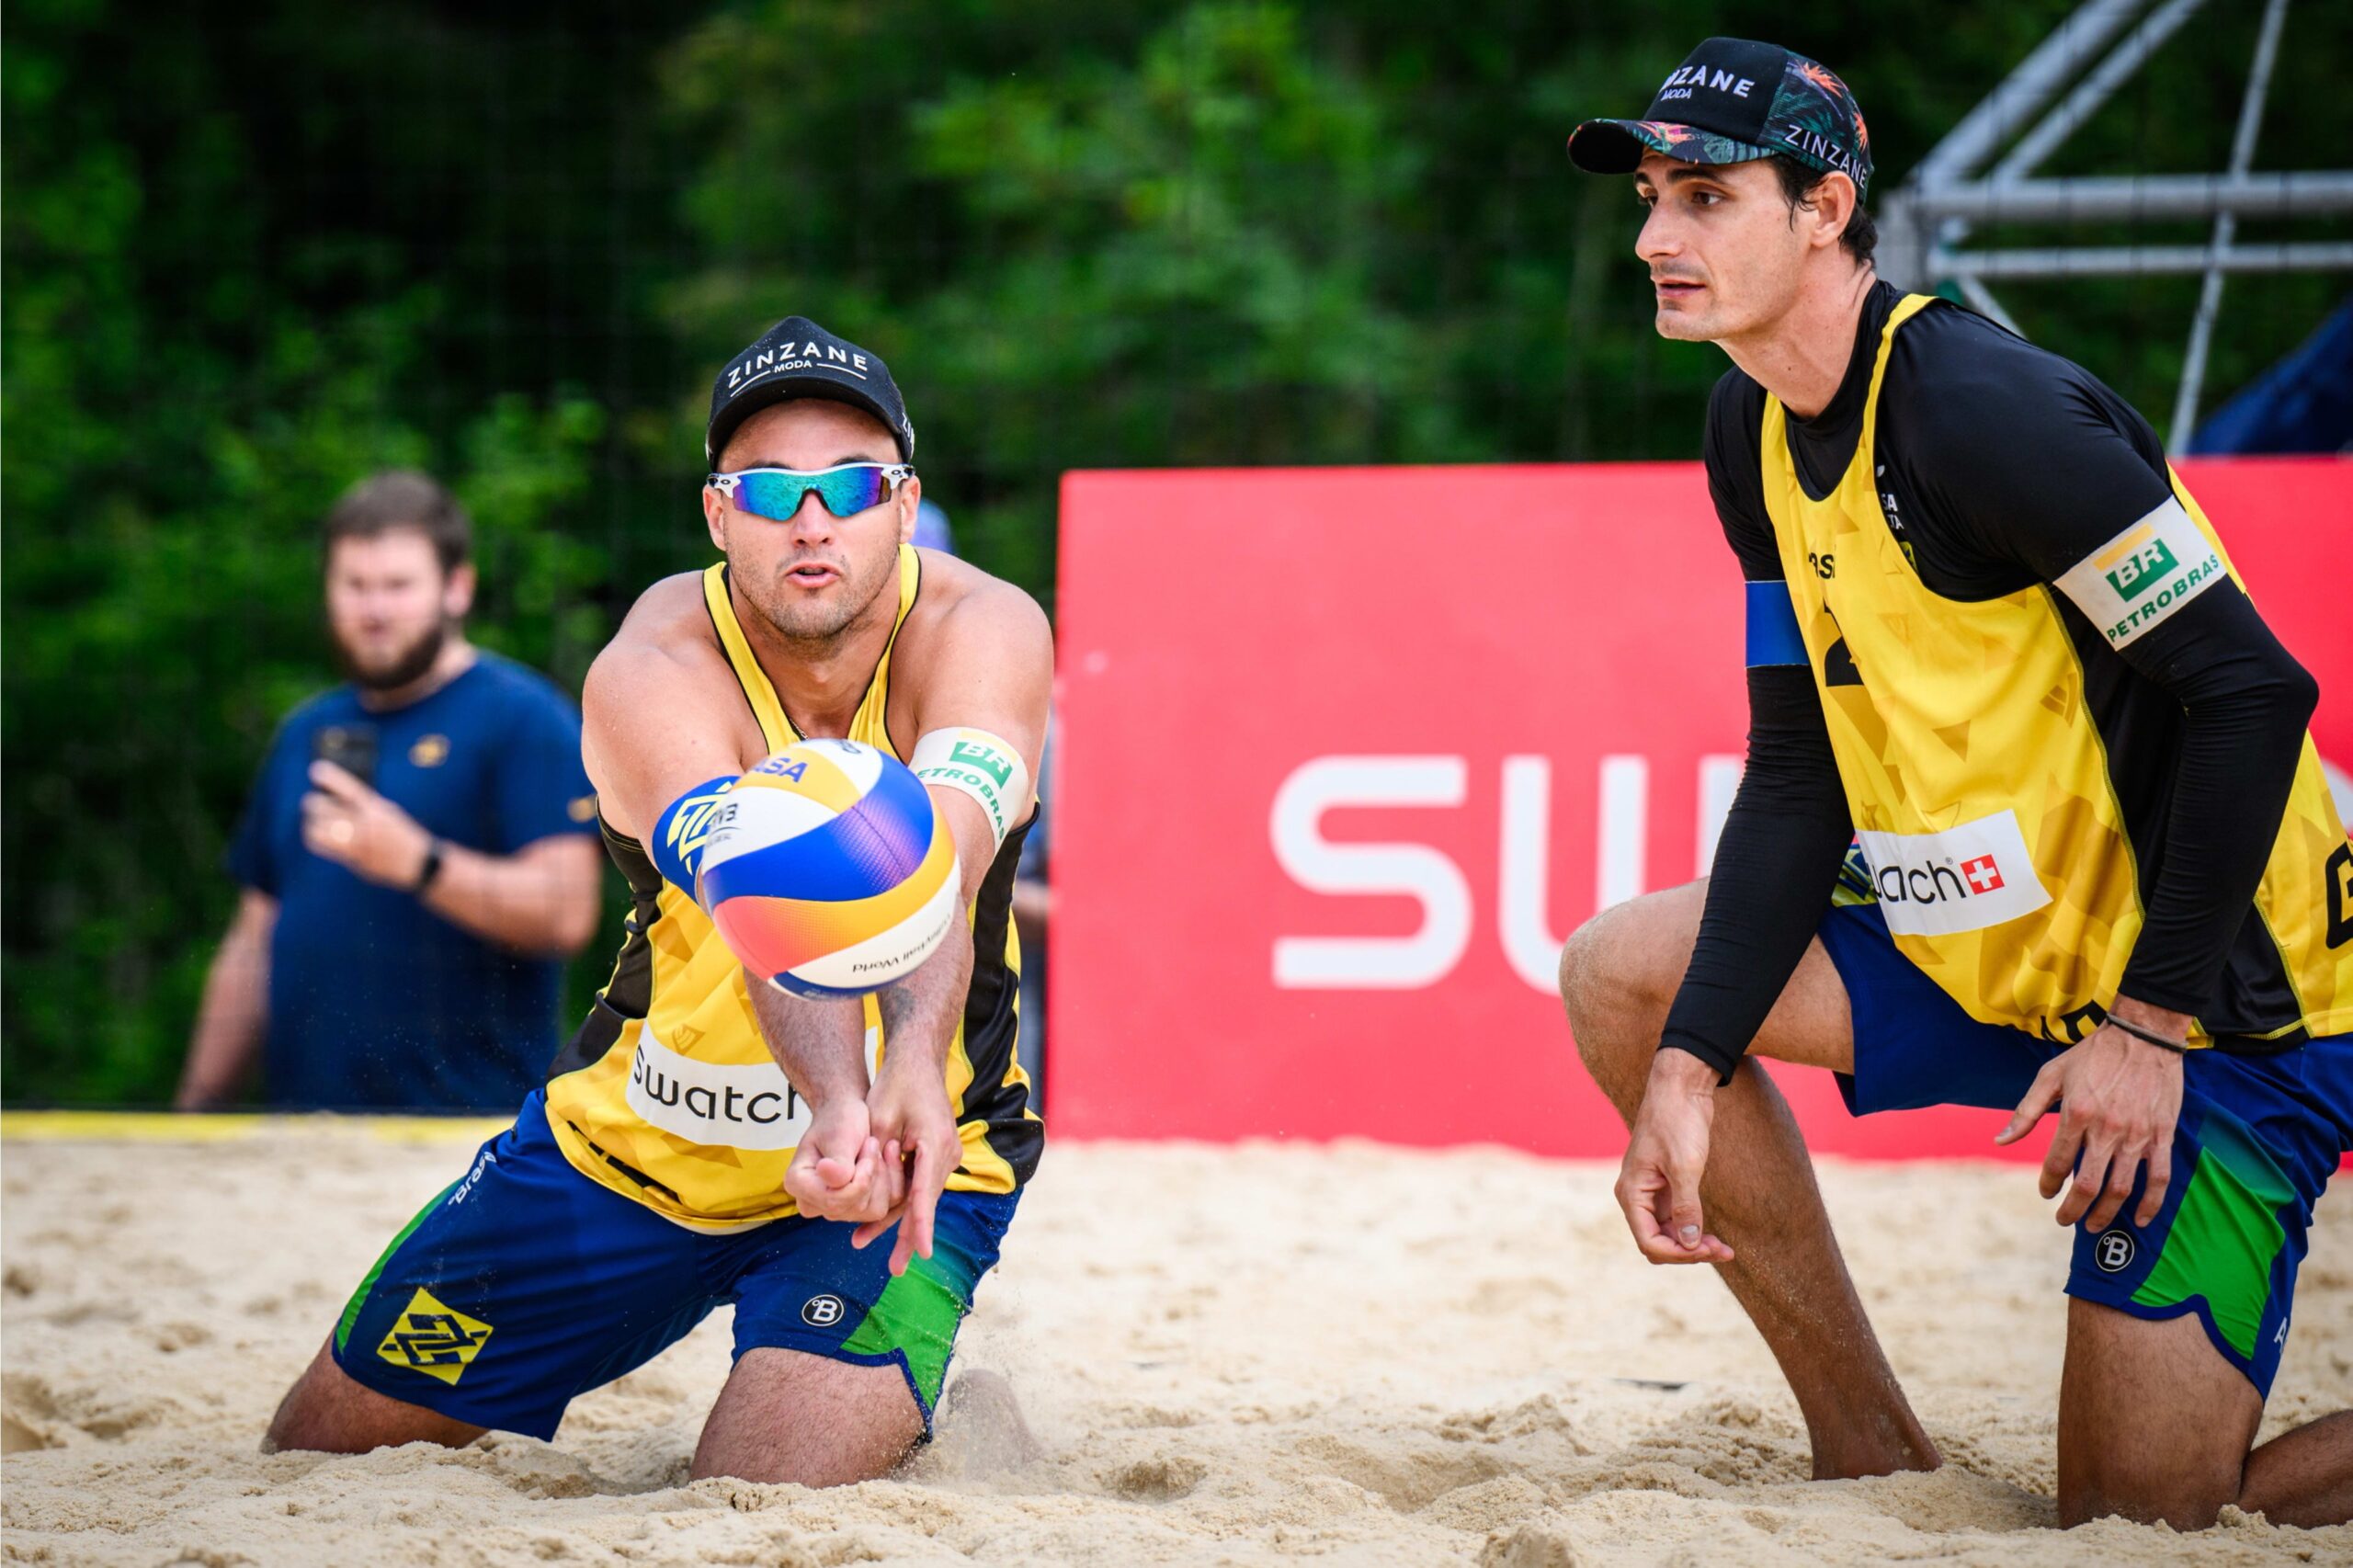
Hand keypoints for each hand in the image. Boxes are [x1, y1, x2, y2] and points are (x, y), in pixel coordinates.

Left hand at [302, 761, 432, 887]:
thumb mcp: (388, 813)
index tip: (316, 769)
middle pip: (323, 808)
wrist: (418, 863)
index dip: (330, 777)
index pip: (349, 789)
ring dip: (312, 823)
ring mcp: (356, 841)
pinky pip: (323, 846)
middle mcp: (364, 823)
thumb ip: (365, 806)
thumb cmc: (404, 836)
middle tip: (312, 803)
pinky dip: (317, 839)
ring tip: (313, 822)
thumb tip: (340, 801)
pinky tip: (318, 837)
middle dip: (314, 804)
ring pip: (317, 829)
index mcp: (375, 808)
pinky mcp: (351, 857)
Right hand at [783, 1096, 904, 1223]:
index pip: (834, 1201)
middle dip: (874, 1174)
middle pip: (855, 1207)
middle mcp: (812, 1202)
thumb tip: (829, 1176)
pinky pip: (883, 1209)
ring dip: (884, 1177)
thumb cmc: (839, 1121)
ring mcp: (833, 1209)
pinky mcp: (854, 1210)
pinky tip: (887, 1160)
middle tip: (873, 1142)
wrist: (846, 1116)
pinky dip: (891, 1183)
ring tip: (877, 1148)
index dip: (861, 1179)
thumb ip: (838, 1161)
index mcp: (798, 1183)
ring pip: (873, 1211)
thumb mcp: (839, 1136)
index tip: (871, 1144)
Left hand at [856, 1063, 961, 1275]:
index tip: (922, 1252)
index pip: (926, 1192)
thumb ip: (875, 1153)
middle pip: (926, 1202)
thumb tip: (861, 1185)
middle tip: (898, 1267)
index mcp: (934, 1144)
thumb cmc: (897, 1084)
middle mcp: (947, 1154)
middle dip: (911, 1235)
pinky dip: (905, 1204)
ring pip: (922, 1197)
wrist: (918, 1062)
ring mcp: (945, 1155)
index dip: (921, 1224)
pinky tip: (886, 1224)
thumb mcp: (880, 1116)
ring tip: (890, 1258)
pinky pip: (920, 1185)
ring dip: (904, 1223)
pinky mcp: (937, 1155)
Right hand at [1615, 1048, 1734, 1264]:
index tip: (1709, 1249)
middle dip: (1688, 1251)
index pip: (1649, 1241)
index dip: (1678, 1253)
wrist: (1681, 1088)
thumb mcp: (1684, 1167)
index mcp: (1632, 1192)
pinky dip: (1694, 1229)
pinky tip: (1713, 1234)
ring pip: (1668, 1233)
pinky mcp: (1667, 1185)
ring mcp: (1652, 1192)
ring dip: (1693, 1243)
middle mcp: (1637, 1196)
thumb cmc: (1677, 1122)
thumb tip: (1689, 1243)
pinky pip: (1676, 1219)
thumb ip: (1686, 1208)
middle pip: (1658, 1241)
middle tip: (1724, 1250)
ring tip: (1725, 1247)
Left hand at [1995, 1003, 2186, 1231]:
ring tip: (2094, 1225)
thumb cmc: (2092, 1055)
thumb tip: (2000, 1140)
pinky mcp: (2162, 1135)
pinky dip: (2151, 1204)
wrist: (2143, 1036)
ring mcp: (2137, 1135)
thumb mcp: (2050, 1076)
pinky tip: (2142, 1219)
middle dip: (2074, 1209)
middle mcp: (2107, 1129)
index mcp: (2076, 1114)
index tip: (2046, 1194)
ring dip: (2107, 1214)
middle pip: (2088, 1184)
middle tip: (2065, 1221)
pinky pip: (2160, 1177)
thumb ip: (2026, 1111)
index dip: (2048, 1185)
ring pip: (2122, 1188)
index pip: (2057, 1163)